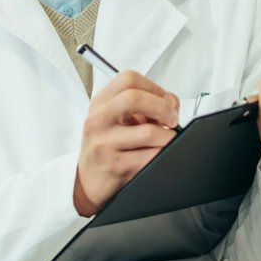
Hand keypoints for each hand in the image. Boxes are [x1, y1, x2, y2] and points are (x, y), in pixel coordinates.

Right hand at [73, 71, 180, 216]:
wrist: (88, 181)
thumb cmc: (107, 147)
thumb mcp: (118, 120)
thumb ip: (144, 105)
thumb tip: (172, 102)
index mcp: (101, 104)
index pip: (128, 79)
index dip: (154, 87)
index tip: (165, 101)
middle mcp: (98, 120)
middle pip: (134, 98)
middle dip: (163, 108)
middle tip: (172, 119)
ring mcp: (103, 143)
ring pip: (150, 132)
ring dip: (169, 137)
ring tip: (166, 141)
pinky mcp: (114, 166)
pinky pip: (151, 156)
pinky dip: (164, 154)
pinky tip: (159, 155)